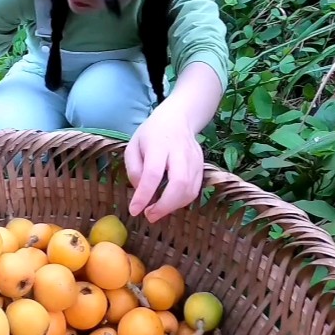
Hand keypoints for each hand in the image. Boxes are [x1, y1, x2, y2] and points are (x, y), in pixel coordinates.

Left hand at [125, 106, 204, 222]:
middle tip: (149, 216)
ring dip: (172, 206)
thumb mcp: (133, 146)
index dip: (144, 195)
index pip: (153, 173)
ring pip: (190, 189)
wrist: (179, 118)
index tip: (135, 210)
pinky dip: (182, 201)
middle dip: (164, 206)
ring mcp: (194, 159)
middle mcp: (179, 151)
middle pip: (178, 183)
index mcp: (158, 144)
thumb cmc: (151, 133)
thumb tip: (141, 192)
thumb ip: (134, 169)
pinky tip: (169, 203)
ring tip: (156, 211)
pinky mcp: (202, 165)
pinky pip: (195, 190)